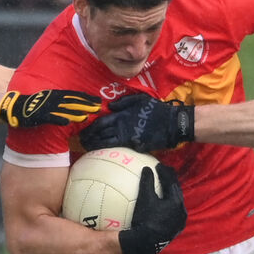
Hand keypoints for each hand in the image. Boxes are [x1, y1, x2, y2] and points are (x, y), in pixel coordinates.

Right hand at [0, 90, 103, 127]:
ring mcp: (46, 107)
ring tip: (86, 116)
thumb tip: (73, 108)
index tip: (98, 101)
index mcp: (55, 95)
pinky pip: (50, 117)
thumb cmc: (32, 105)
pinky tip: (67, 122)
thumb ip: (60, 103)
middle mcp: (53, 100)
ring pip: (63, 110)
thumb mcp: (48, 100)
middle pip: (72, 102)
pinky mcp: (39, 115)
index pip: (74, 96)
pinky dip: (59, 119)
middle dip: (85, 104)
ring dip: (75, 113)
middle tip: (99, 107)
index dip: (86, 98)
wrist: (13, 107)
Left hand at [79, 93, 194, 152]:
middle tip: (81, 143)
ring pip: (108, 144)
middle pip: (101, 136)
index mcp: (122, 116)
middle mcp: (123, 128)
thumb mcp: (140, 99)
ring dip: (97, 147)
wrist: (172, 124)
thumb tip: (110, 107)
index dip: (90, 129)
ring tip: (88, 148)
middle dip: (89, 140)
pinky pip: (121, 149)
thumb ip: (124, 102)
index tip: (82, 132)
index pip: (100, 124)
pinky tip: (104, 153)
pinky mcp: (136, 147)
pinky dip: (111, 151)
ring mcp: (129, 139)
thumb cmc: (157, 110)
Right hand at [118, 165, 186, 253]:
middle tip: (164, 174)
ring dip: (171, 194)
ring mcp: (180, 221)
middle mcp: (182, 210)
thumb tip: (147, 168)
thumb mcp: (144, 199)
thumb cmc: (145, 219)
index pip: (171, 182)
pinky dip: (170, 206)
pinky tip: (163, 206)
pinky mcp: (176, 229)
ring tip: (165, 188)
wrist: (145, 243)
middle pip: (177, 192)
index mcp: (176, 201)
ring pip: (177, 203)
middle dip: (170, 182)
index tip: (158, 165)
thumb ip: (147, 182)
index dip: (165, 172)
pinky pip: (174, 214)